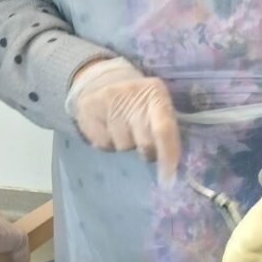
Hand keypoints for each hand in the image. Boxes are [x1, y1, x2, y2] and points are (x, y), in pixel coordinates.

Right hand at [65, 57, 180, 185]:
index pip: (164, 129)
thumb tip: (173, 171)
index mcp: (156, 94)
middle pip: (144, 142)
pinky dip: (108, 143)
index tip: (168, 180)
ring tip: (123, 130)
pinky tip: (108, 129)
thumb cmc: (138, 103)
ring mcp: (108, 101)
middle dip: (146, 151)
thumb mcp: (157, 107)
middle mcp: (132, 95)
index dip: (168, 157)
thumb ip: (167, 131)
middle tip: (142, 143)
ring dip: (125, 145)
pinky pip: (103, 144)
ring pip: (122, 146)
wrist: (103, 81)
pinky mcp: (89, 108)